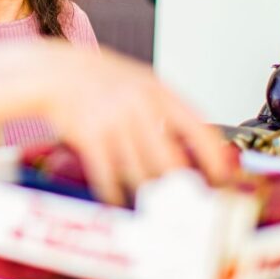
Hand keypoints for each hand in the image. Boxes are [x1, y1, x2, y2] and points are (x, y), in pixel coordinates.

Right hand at [43, 46, 230, 204]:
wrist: (57, 72)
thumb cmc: (101, 80)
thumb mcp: (140, 83)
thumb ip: (166, 111)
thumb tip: (197, 147)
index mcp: (158, 92)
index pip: (199, 129)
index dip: (214, 159)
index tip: (222, 179)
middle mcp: (139, 106)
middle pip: (171, 161)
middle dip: (181, 189)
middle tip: (186, 205)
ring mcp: (114, 121)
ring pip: (140, 173)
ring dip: (147, 194)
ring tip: (152, 206)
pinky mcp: (90, 136)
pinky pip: (107, 176)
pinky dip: (114, 193)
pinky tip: (117, 199)